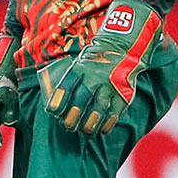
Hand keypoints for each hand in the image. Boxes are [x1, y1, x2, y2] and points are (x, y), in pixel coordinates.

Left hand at [44, 0, 161, 135]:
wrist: (124, 46)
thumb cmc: (95, 58)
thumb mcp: (79, 62)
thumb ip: (70, 78)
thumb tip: (53, 96)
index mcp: (80, 69)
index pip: (65, 88)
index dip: (58, 101)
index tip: (52, 111)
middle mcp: (94, 78)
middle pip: (81, 102)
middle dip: (73, 118)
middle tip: (68, 127)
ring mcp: (110, 86)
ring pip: (98, 110)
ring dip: (90, 124)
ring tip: (85, 131)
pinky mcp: (124, 92)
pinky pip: (115, 112)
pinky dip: (108, 123)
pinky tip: (102, 130)